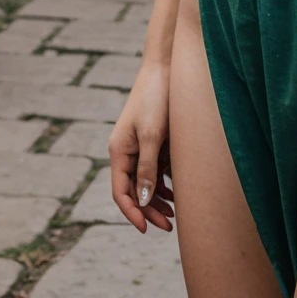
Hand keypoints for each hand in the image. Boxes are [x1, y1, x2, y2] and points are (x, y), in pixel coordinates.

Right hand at [110, 61, 174, 235]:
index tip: (146, 229)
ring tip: (175, 214)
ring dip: (158, 199)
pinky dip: (164, 183)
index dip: (132, 213)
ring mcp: (139, 146)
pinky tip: (177, 193)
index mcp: (119, 151)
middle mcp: (126, 151)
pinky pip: (155, 169)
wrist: (167, 67)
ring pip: (145, 182)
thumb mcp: (153, 136)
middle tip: (169, 227)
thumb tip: (142, 200)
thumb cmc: (157, 99)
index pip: (120, 192)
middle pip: (134, 190)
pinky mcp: (153, 140)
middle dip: (149, 210)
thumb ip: (147, 168)